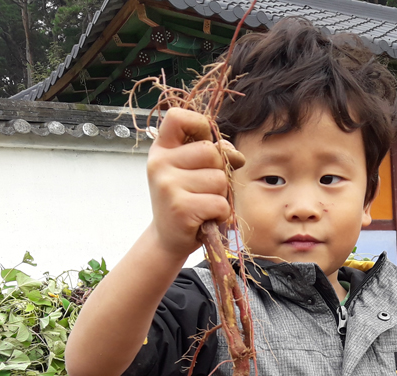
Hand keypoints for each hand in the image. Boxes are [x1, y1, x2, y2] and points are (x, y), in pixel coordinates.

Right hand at [146, 108, 245, 258]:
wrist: (168, 238)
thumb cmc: (185, 200)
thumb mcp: (193, 172)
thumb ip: (213, 155)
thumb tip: (237, 156)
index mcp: (162, 149)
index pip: (178, 117)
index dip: (199, 124)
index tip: (204, 141)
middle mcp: (160, 164)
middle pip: (210, 151)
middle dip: (219, 171)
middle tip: (204, 189)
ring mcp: (167, 186)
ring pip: (219, 179)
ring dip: (220, 196)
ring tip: (203, 205)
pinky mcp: (180, 208)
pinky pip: (220, 203)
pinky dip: (221, 214)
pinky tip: (205, 218)